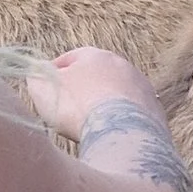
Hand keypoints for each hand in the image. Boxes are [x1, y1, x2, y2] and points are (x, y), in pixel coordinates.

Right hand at [23, 52, 192, 191]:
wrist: (122, 132)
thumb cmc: (77, 106)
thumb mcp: (42, 87)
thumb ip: (37, 77)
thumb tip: (38, 74)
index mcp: (96, 56)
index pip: (72, 58)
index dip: (55, 72)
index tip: (46, 86)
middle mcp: (124, 67)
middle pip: (98, 76)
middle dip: (83, 89)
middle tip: (67, 107)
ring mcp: (144, 90)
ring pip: (117, 96)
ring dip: (104, 107)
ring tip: (89, 125)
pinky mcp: (156, 114)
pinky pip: (132, 117)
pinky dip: (120, 124)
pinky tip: (109, 136)